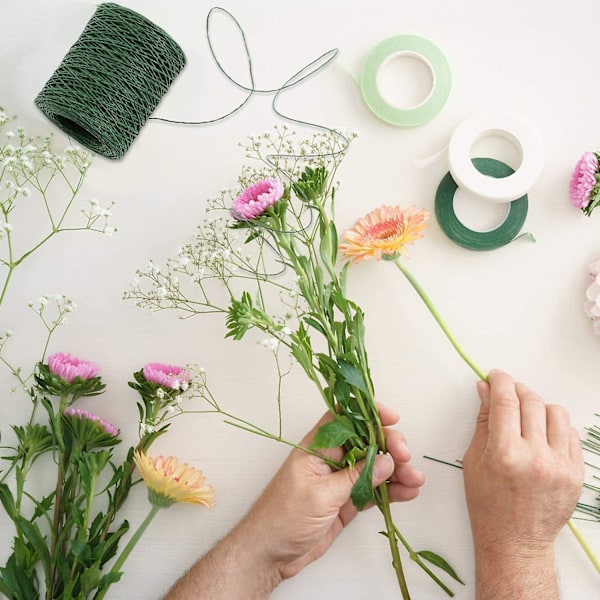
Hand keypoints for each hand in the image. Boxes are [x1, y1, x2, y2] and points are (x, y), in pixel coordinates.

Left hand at [164, 405, 424, 599]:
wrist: (270, 553)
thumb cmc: (283, 517)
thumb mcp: (321, 494)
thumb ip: (356, 477)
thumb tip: (386, 461)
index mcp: (318, 448)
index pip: (345, 418)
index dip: (368, 413)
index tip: (392, 417)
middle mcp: (331, 459)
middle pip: (366, 442)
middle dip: (388, 445)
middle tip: (405, 456)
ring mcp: (340, 481)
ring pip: (374, 467)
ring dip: (396, 471)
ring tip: (415, 479)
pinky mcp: (347, 502)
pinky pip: (373, 490)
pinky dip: (391, 490)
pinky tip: (408, 491)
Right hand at [462, 370, 583, 598]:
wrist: (515, 541)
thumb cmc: (488, 504)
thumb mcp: (474, 460)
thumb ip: (483, 421)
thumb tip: (486, 390)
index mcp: (505, 454)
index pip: (506, 400)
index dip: (500, 380)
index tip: (496, 376)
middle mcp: (535, 457)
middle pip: (531, 401)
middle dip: (517, 390)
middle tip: (508, 393)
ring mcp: (559, 466)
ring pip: (555, 412)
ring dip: (538, 407)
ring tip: (526, 417)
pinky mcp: (575, 474)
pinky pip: (571, 434)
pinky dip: (555, 427)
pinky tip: (541, 434)